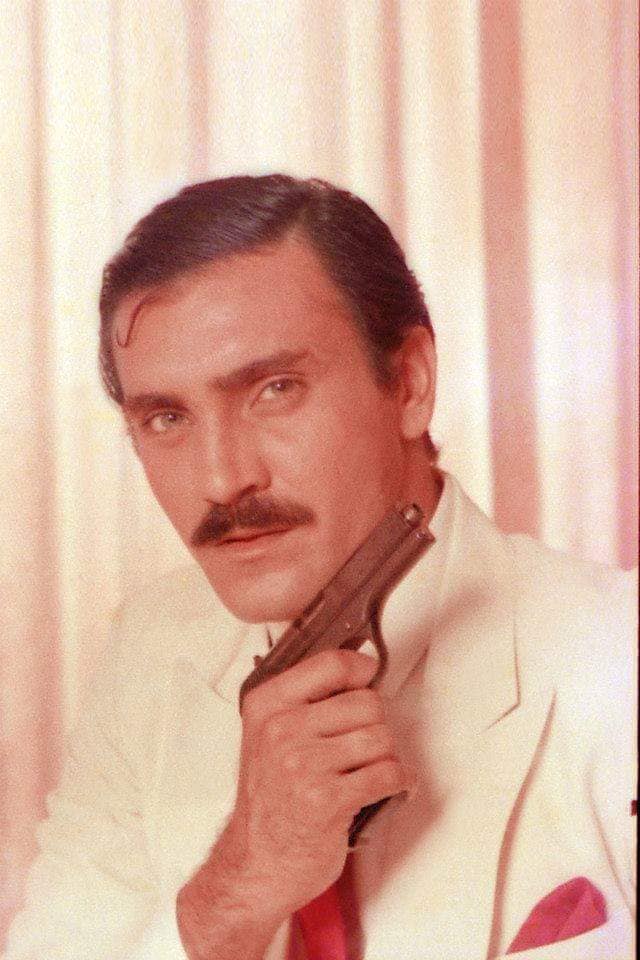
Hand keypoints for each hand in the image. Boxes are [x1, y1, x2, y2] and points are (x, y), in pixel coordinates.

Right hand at [222, 649, 407, 917]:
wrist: (256, 861)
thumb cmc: (270, 798)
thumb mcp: (269, 735)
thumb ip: (304, 699)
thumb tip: (358, 667)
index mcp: (267, 705)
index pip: (331, 663)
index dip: (361, 669)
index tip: (368, 677)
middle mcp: (281, 730)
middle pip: (366, 702)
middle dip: (375, 723)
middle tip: (362, 744)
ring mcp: (303, 765)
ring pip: (381, 737)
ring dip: (385, 757)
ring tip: (367, 770)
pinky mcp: (327, 800)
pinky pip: (388, 773)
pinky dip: (396, 782)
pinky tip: (379, 788)